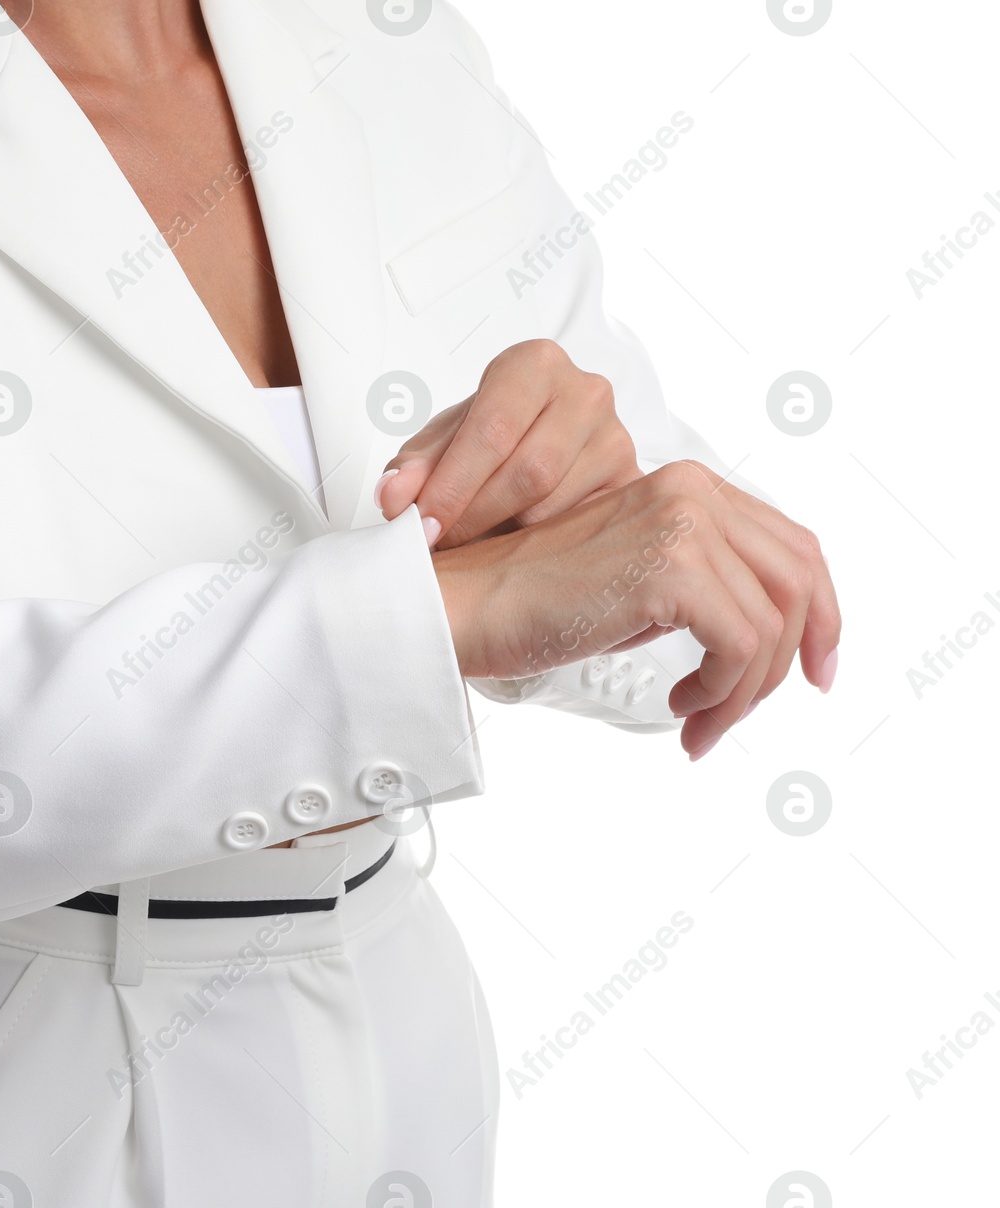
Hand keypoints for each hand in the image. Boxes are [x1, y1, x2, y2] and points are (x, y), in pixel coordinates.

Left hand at [376, 339, 639, 548]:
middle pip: (529, 471)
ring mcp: (616, 437)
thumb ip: (413, 467)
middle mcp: (586, 393)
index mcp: (535, 365)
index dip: (453, 485)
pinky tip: (510, 546)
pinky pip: (582, 529)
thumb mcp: (443, 441)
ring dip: (503, 535)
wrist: (539, 439)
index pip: (493, 430)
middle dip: (475, 516)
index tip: (423, 523)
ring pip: (555, 506)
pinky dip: (538, 545)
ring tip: (471, 541)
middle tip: (440, 541)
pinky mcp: (631, 483)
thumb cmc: (491, 434)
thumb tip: (393, 496)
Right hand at [431, 461, 841, 758]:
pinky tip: (683, 707)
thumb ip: (694, 583)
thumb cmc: (525, 600)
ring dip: (746, 690)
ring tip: (701, 720)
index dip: (819, 610)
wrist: (460, 605)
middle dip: (796, 654)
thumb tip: (759, 635)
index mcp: (686, 487)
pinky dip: (722, 693)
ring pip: (773, 622)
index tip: (814, 664)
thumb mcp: (630, 579)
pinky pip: (739, 646)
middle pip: (799, 577)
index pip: (790, 545)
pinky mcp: (670, 570)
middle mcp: (692, 492)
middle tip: (761, 707)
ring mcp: (684, 525)